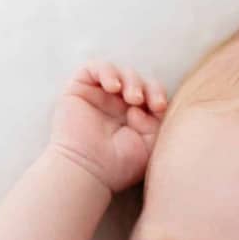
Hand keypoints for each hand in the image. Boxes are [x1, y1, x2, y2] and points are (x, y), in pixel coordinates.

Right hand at [47, 60, 166, 192]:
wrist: (88, 171)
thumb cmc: (119, 165)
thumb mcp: (151, 144)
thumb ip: (158, 120)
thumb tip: (150, 105)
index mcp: (134, 117)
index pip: (151, 94)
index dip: (158, 94)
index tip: (160, 108)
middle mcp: (115, 106)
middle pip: (138, 80)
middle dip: (147, 86)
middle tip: (144, 102)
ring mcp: (97, 97)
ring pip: (119, 72)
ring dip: (130, 80)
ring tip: (132, 98)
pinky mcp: (78, 90)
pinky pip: (94, 68)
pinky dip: (107, 72)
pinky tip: (113, 88)